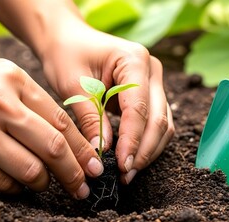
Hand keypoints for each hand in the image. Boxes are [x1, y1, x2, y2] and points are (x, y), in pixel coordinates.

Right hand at [0, 54, 102, 198]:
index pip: (62, 121)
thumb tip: (62, 132)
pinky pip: (2, 183)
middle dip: (76, 173)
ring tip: (45, 183)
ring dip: (44, 182)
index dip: (85, 148)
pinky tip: (15, 181)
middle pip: (54, 148)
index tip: (95, 164)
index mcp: (11, 79)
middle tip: (84, 186)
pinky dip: (16, 186)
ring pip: (31, 171)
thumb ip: (26, 98)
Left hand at [41, 20, 174, 183]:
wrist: (67, 40)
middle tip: (125, 175)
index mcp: (134, 60)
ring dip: (148, 150)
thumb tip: (103, 152)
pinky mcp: (148, 94)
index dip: (132, 140)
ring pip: (162, 123)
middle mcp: (151, 70)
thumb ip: (90, 117)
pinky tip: (129, 157)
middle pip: (158, 118)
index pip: (139, 108)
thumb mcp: (72, 85)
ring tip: (127, 172)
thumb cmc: (66, 55)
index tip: (121, 165)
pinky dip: (145, 142)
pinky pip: (154, 122)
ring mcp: (153, 81)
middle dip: (143, 150)